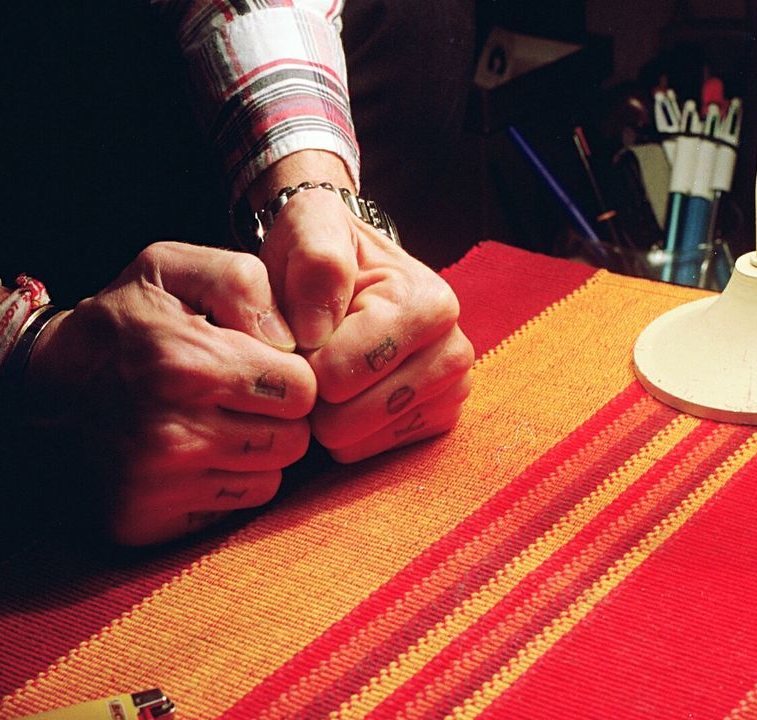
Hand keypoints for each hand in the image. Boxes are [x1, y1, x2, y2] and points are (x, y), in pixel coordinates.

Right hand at [25, 242, 315, 545]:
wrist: (30, 392)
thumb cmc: (115, 326)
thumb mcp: (166, 269)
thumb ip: (239, 280)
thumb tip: (289, 335)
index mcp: (185, 362)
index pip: (301, 388)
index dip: (290, 373)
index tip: (261, 364)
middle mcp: (173, 431)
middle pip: (294, 439)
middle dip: (279, 416)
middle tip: (240, 397)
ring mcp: (159, 483)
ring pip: (270, 479)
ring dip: (255, 453)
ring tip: (215, 422)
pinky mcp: (147, 521)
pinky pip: (233, 509)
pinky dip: (226, 483)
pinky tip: (195, 456)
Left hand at [262, 197, 472, 462]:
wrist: (345, 273)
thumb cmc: (324, 251)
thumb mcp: (311, 227)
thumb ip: (315, 260)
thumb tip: (317, 331)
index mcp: (432, 304)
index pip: (340, 371)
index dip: (301, 357)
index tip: (301, 329)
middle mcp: (455, 353)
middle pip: (348, 416)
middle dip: (312, 391)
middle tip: (311, 354)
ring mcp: (451, 395)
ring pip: (355, 441)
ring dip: (323, 413)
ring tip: (327, 370)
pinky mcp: (436, 425)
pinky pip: (364, 455)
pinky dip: (342, 432)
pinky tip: (345, 393)